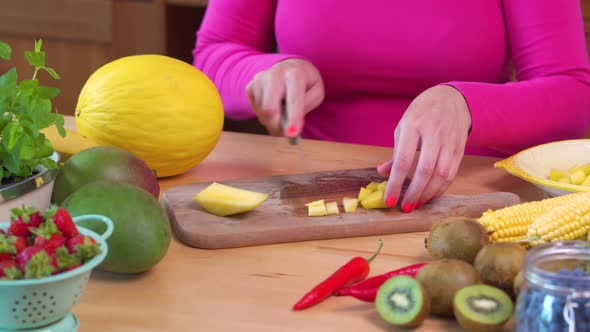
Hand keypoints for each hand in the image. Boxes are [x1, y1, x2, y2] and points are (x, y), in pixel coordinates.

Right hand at [245, 58, 324, 136]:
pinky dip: (266, 116)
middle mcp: (274, 74)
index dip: (293, 118)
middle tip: (286, 133)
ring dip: (273, 122)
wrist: (289, 67)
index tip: (292, 133)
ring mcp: (259, 80)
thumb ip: (308, 104)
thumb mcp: (317, 91)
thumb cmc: (306, 83)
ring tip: (283, 115)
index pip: (293, 99)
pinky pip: (256, 111)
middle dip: (277, 126)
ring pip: (262, 113)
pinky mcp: (250, 87)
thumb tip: (291, 121)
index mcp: (294, 74)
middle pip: (270, 109)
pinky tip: (274, 108)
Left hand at [377, 85, 471, 211]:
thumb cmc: (421, 114)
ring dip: (428, 194)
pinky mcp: (460, 148)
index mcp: (413, 126)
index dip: (396, 183)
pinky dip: (440, 188)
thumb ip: (396, 153)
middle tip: (404, 207)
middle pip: (425, 170)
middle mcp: (433, 134)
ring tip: (416, 204)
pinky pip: (452, 173)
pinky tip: (430, 195)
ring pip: (442, 174)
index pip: (404, 161)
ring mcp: (449, 141)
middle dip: (414, 193)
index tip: (389, 200)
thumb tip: (382, 173)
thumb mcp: (403, 127)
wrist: (451, 98)